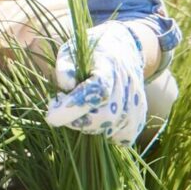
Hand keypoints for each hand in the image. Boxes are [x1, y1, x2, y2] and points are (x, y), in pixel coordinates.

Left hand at [44, 21, 146, 145]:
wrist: (121, 51)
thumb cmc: (89, 54)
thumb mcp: (71, 51)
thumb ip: (65, 68)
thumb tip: (66, 88)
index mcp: (109, 66)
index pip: (96, 91)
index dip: (74, 106)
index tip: (51, 116)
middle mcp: (127, 86)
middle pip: (103, 117)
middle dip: (76, 121)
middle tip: (62, 111)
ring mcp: (136, 103)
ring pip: (111, 130)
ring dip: (88, 128)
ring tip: (79, 111)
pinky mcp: (139, 117)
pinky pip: (122, 138)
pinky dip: (106, 135)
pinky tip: (96, 121)